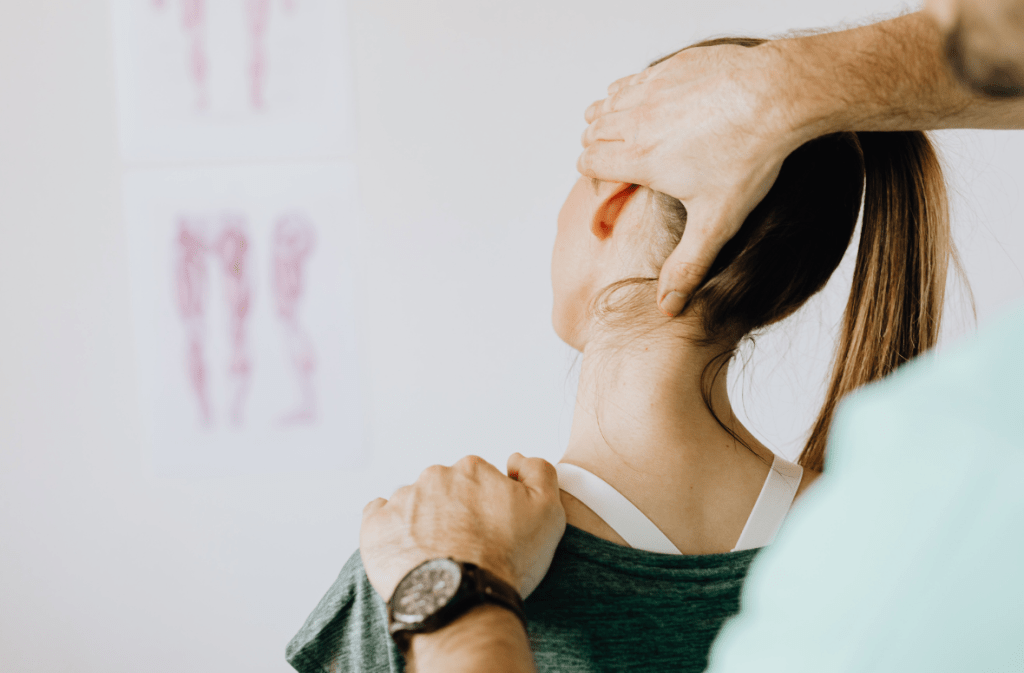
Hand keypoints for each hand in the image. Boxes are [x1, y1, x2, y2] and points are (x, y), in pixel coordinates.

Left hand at [360, 453, 565, 601]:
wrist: (463, 601)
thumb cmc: (506, 560)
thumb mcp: (548, 511)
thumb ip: (539, 472)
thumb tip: (515, 459)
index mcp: (471, 469)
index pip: (478, 480)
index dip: (486, 506)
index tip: (490, 530)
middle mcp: (434, 477)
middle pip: (445, 490)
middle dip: (453, 512)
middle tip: (466, 546)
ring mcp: (402, 501)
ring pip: (414, 505)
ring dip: (423, 523)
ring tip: (437, 556)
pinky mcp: (376, 527)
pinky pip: (379, 517)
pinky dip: (390, 529)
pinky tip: (405, 549)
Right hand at [577, 41, 808, 315]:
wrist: (779, 95)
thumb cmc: (750, 157)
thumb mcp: (718, 222)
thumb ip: (688, 266)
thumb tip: (667, 307)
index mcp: (640, 158)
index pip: (588, 162)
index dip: (593, 174)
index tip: (612, 183)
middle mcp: (637, 120)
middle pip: (592, 130)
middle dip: (599, 146)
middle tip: (623, 161)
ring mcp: (653, 89)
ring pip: (607, 101)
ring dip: (611, 117)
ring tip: (635, 134)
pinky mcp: (672, 66)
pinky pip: (634, 78)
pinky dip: (634, 92)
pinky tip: (658, 105)